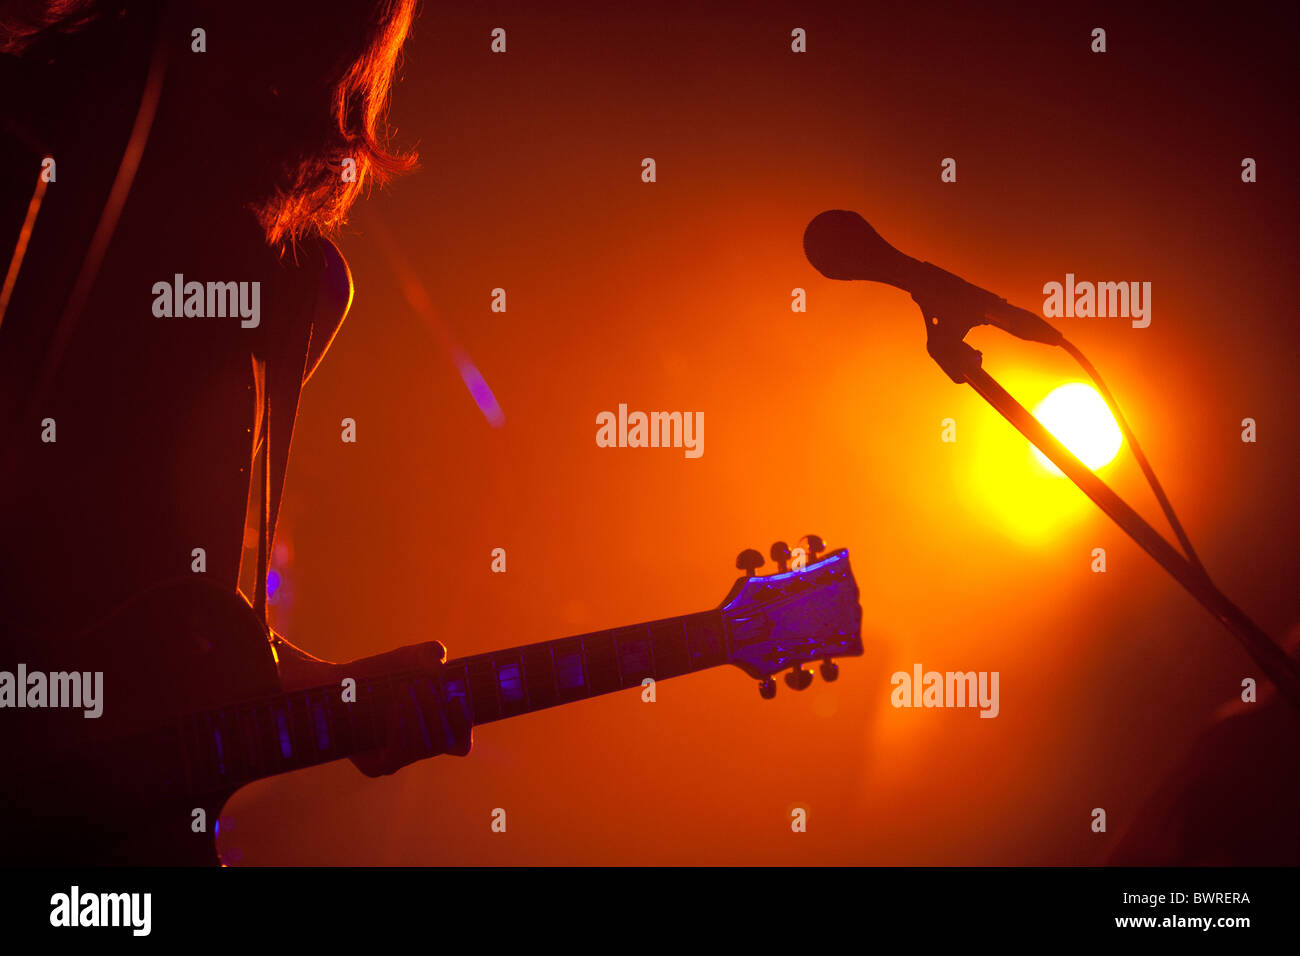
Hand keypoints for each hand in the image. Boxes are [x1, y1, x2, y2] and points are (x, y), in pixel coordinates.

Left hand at [345, 641, 472, 776]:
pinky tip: (394, 706)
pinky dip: (399, 728)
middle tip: (422, 685)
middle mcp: (419, 750)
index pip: (460, 743)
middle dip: (436, 711)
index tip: (456, 699)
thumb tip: (441, 666)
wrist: (340, 684)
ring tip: (405, 690)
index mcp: (435, 730)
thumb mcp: (409, 657)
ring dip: (418, 716)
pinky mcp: (376, 766)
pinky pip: (397, 756)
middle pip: (444, 742)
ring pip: (423, 749)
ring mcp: (400, 761)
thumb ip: (430, 654)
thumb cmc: (381, 672)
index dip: (463, 725)